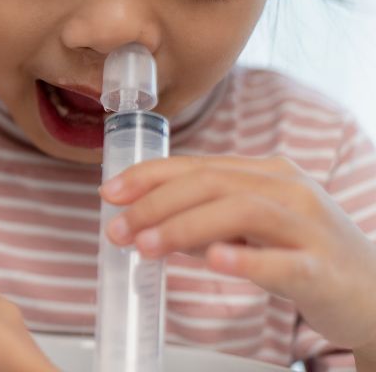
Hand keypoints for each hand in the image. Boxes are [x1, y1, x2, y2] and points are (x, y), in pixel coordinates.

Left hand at [99, 155, 375, 350]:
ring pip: (242, 212)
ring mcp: (310, 227)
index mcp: (268, 174)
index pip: (198, 166)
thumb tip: (147, 220)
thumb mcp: (254, 226)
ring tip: (146, 245)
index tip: (109, 192)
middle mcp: (289, 190)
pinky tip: (215, 261)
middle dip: (156, 203)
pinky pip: (283, 261)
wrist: (373, 293)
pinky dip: (246, 258)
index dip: (149, 176)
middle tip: (117, 228)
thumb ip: (207, 218)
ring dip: (185, 227)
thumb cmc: (305, 254)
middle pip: (213, 183)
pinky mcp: (323, 269)